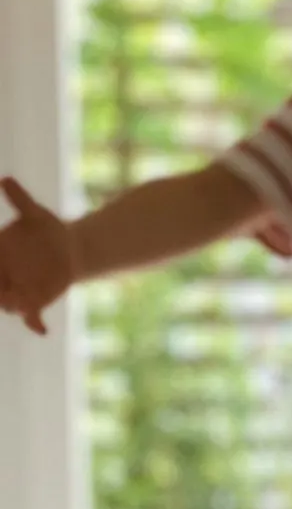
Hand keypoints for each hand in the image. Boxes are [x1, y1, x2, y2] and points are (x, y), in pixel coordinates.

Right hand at [0, 177, 75, 336]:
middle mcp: (2, 275)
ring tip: (17, 305)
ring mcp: (16, 291)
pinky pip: (31, 317)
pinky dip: (35, 323)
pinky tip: (42, 329)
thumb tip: (6, 179)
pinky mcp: (35, 302)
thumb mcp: (36, 215)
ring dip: (10, 305)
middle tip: (4, 293)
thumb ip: (20, 200)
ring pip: (7, 304)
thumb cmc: (46, 229)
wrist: (69, 248)